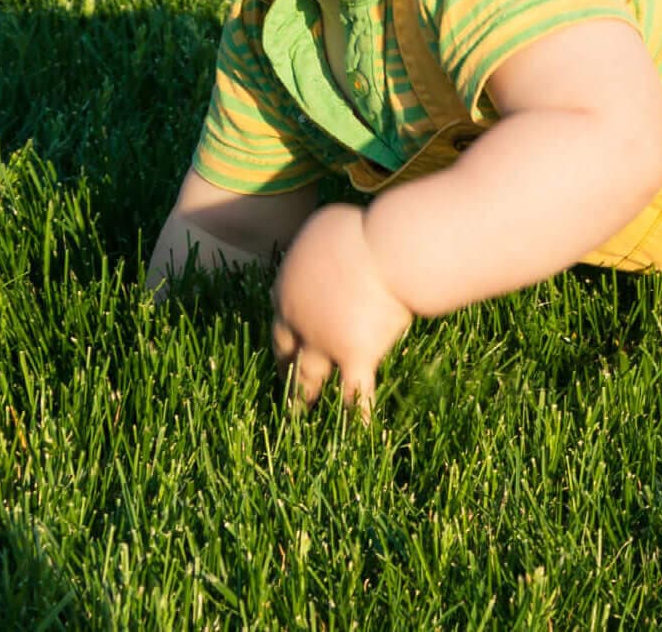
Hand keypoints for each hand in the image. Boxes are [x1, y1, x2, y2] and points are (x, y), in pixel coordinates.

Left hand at [270, 204, 412, 419]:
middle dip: (284, 371)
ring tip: (298, 417)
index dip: (284, 334)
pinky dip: (354, 416)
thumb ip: (319, 248)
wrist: (382, 250)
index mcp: (287, 290)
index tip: (285, 345)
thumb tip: (327, 247)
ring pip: (309, 379)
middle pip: (286, 354)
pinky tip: (354, 434)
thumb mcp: (325, 227)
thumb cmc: (356, 231)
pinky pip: (354, 393)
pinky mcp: (355, 357)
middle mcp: (298, 323)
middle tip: (282, 385)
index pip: (280, 319)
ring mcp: (325, 344)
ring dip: (303, 399)